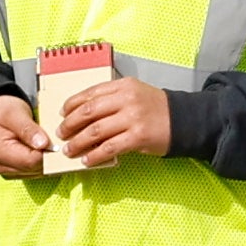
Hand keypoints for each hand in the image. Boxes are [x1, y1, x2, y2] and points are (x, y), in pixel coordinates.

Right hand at [0, 92, 51, 176]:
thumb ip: (28, 129)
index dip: (47, 152)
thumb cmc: (2, 111)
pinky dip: (39, 162)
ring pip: (35, 173)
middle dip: (46, 156)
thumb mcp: (15, 113)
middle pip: (34, 169)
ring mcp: (5, 172)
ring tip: (43, 143)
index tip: (54, 140)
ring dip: (44, 160)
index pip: (32, 161)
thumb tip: (43, 144)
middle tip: (50, 140)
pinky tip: (39, 150)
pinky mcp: (11, 173)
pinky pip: (32, 172)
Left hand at [52, 73, 175, 167]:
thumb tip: (83, 114)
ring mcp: (133, 118)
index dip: (72, 104)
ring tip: (70, 150)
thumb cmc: (156, 109)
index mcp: (124, 86)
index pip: (91, 93)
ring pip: (95, 131)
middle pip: (89, 111)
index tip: (62, 113)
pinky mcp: (138, 137)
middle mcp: (127, 99)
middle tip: (62, 133)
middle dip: (70, 124)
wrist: (184, 121)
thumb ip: (112, 99)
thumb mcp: (135, 94)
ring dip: (78, 142)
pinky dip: (94, 155)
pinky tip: (87, 160)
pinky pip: (109, 147)